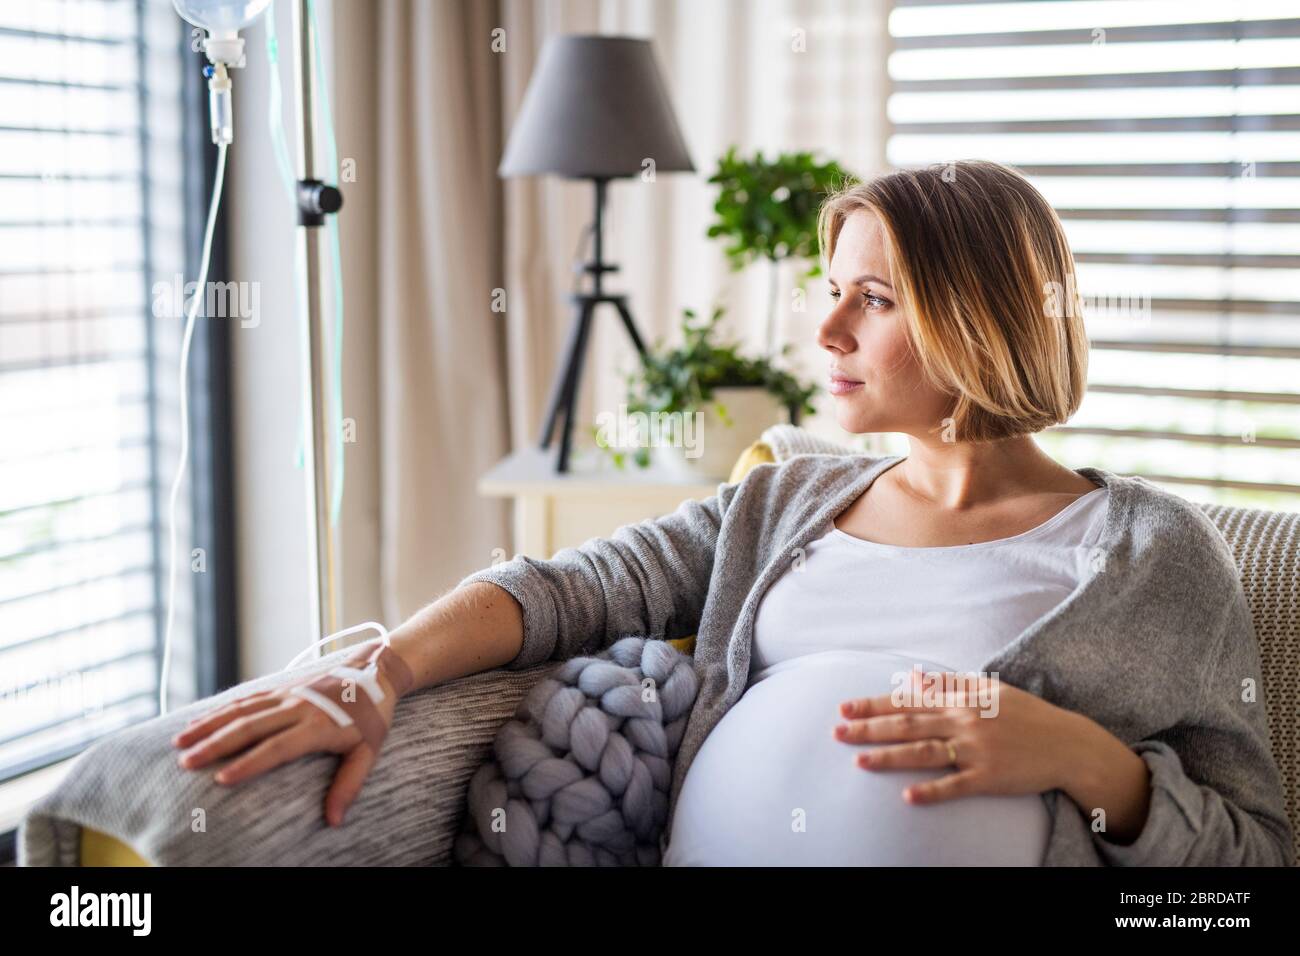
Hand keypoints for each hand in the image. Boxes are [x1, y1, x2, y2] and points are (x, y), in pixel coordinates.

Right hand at [172, 640, 411, 825]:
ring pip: (241, 709)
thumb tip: (334, 821)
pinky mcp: (282, 687)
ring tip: (180, 743)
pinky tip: (198, 722)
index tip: (220, 779)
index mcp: (318, 725)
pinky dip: (220, 710)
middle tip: (186, 763)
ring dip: (209, 725)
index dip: (249, 763)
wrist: (377, 671)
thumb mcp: (369, 752)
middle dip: (215, 745)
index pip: (277, 747)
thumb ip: (349, 785)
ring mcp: (287, 694)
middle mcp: (298, 707)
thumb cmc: (373, 716)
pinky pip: (246, 698)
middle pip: (249, 726)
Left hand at [832, 667, 1083, 804]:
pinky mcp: (989, 778)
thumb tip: (913, 678)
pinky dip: (931, 791)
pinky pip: (956, 785)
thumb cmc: (1026, 715)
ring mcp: (977, 750)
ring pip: (924, 753)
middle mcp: (964, 722)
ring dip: (889, 757)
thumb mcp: (989, 690)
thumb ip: (949, 684)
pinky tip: (907, 797)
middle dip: (869, 729)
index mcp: (962, 700)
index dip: (874, 704)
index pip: (908, 701)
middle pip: (908, 725)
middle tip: (837, 733)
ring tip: (859, 762)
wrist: (1068, 744)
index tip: (844, 707)